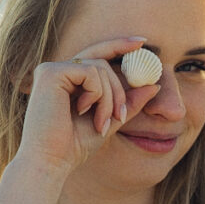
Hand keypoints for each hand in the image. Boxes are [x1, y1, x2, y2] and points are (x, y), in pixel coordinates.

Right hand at [17, 37, 159, 173]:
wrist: (52, 161)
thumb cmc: (74, 146)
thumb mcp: (109, 121)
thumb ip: (128, 103)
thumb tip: (154, 85)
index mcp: (68, 80)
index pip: (96, 55)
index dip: (119, 46)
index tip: (143, 42)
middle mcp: (58, 70)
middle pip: (102, 62)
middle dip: (119, 90)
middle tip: (121, 117)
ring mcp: (52, 70)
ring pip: (99, 68)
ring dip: (109, 99)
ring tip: (100, 123)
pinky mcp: (50, 73)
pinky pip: (90, 73)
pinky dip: (97, 95)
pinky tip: (82, 112)